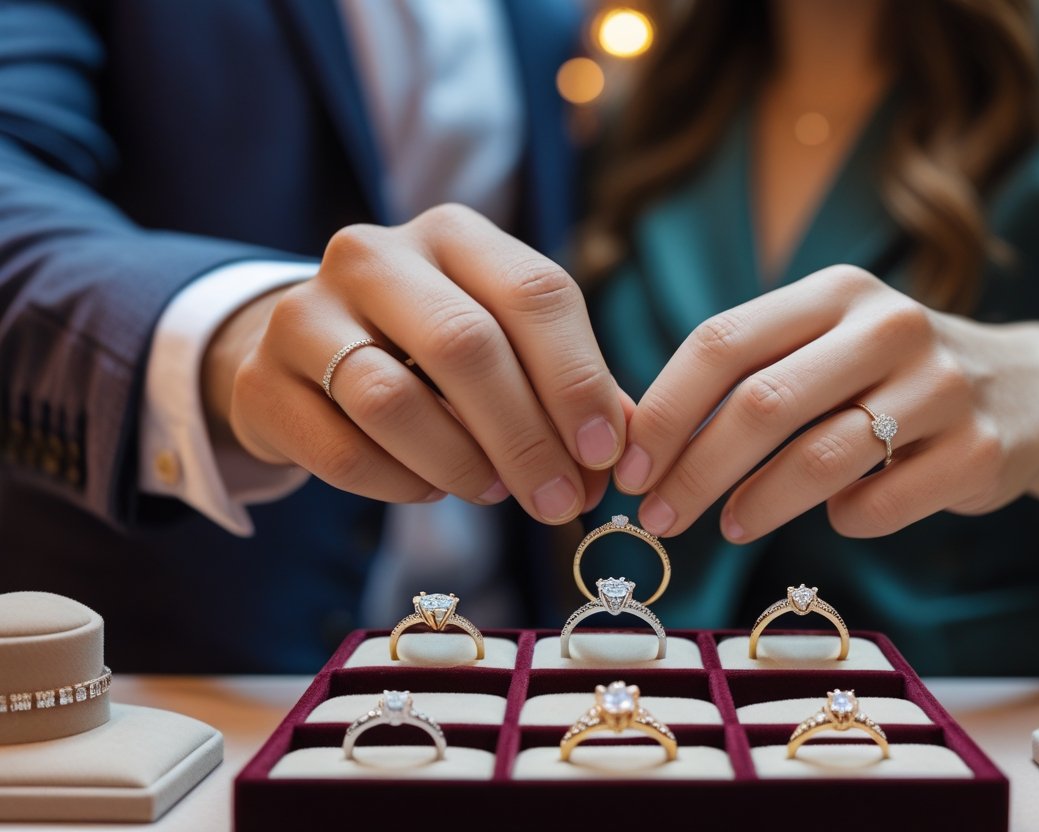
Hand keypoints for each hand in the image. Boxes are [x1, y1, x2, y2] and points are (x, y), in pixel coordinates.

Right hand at [204, 204, 627, 522]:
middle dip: (526, 436)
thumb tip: (623, 450)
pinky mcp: (263, 381)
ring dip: (462, 462)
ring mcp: (305, 313)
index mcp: (453, 234)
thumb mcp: (503, 342)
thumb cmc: (430, 351)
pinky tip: (431, 487)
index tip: (605, 454)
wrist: (308, 355)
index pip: (535, 293)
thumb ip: (565, 385)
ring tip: (496, 491)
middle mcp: (374, 255)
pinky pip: (342, 450)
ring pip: (392, 400)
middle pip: (465, 345)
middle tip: (561, 501)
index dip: (578, 380)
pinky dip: (401, 483)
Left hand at [613, 264, 1038, 540]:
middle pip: (762, 403)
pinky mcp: (980, 449)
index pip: (722, 342)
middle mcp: (889, 326)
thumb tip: (644, 445)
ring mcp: (942, 386)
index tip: (626, 467)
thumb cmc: (889, 376)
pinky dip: (847, 520)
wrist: (1027, 390)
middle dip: (694, 469)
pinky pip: (882, 504)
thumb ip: (750, 377)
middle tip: (658, 518)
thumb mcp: (826, 347)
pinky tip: (839, 518)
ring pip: (820, 457)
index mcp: (835, 292)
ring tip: (726, 526)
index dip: (662, 411)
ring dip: (756, 504)